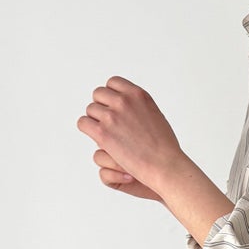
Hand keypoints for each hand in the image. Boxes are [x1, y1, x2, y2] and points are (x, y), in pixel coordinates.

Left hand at [76, 75, 184, 192]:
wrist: (164, 165)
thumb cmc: (164, 147)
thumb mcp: (156, 115)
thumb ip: (139, 106)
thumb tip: (127, 105)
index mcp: (138, 95)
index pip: (113, 83)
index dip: (111, 96)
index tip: (115, 108)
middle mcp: (124, 101)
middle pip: (98, 95)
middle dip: (103, 107)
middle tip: (111, 124)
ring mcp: (112, 116)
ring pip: (90, 110)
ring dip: (96, 121)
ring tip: (109, 135)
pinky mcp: (102, 132)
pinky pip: (83, 123)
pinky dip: (88, 130)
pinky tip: (100, 139)